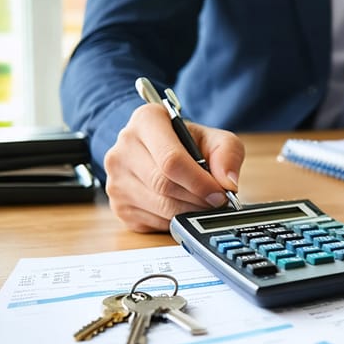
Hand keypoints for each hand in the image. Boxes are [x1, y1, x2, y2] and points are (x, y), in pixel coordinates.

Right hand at [103, 103, 245, 231]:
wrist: (158, 151)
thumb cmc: (187, 143)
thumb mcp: (215, 138)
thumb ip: (228, 154)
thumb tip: (228, 183)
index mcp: (146, 121)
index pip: (171, 160)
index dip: (199, 182)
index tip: (220, 193)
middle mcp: (123, 149)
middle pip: (164, 184)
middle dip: (197, 198)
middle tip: (217, 202)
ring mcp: (116, 180)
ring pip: (159, 206)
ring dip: (190, 211)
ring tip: (204, 204)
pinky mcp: (119, 206)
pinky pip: (153, 222)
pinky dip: (175, 220)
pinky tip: (184, 208)